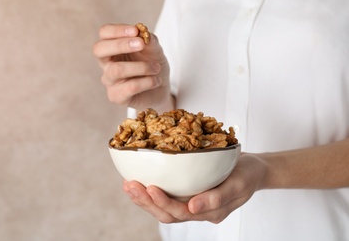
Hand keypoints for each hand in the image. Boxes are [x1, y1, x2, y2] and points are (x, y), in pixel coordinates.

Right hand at [92, 23, 171, 111]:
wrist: (161, 89)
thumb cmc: (153, 66)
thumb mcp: (155, 50)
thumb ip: (149, 40)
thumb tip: (142, 31)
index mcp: (113, 47)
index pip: (104, 33)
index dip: (117, 30)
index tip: (135, 31)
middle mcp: (107, 63)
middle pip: (99, 49)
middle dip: (121, 44)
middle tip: (141, 44)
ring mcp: (110, 81)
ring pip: (117, 70)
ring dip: (141, 66)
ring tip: (156, 67)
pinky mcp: (116, 96)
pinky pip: (130, 87)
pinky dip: (147, 82)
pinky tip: (157, 81)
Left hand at [123, 154, 267, 223]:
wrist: (253, 168)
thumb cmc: (248, 174)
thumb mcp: (238, 184)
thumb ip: (217, 198)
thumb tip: (192, 208)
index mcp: (209, 212)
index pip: (180, 213)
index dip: (162, 202)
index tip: (149, 188)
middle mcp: (197, 210)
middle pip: (167, 213)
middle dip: (146, 202)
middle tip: (130, 186)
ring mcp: (193, 202)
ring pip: (164, 207)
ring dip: (145, 198)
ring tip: (129, 184)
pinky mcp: (189, 192)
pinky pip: (169, 195)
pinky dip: (152, 190)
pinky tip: (141, 180)